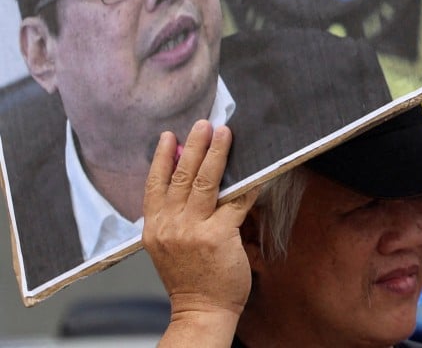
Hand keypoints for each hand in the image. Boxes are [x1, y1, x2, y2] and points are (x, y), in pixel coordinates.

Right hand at [143, 120, 259, 346]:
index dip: (161, 157)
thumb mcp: (168, 245)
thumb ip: (172, 215)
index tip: (169, 135)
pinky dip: (248, 183)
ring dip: (216, 154)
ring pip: (205, 181)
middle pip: (181, 175)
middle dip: (194, 145)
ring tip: (224, 133)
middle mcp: (170, 225)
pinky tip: (256, 169)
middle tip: (204, 124)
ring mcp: (193, 230)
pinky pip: (237, 200)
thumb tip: (183, 178)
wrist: (201, 310)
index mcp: (154, 227)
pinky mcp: (219, 235)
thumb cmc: (189, 278)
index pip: (154, 184)